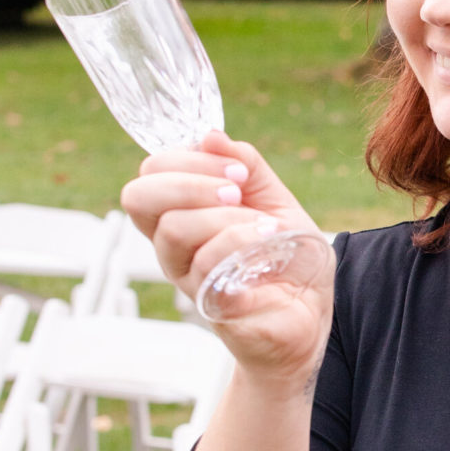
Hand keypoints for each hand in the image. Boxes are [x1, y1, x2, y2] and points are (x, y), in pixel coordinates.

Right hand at [121, 131, 333, 395]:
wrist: (310, 314)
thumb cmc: (286, 258)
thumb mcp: (274, 198)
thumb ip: (246, 165)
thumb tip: (210, 136)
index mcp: (182, 214)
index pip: (150, 174)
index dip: (186, 158)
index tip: (235, 167)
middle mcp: (174, 246)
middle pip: (139, 197)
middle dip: (189, 180)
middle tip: (236, 188)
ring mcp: (188, 276)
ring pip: (173, 228)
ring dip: (223, 215)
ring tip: (263, 223)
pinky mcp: (211, 303)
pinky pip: (207, 264)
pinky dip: (241, 242)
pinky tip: (268, 240)